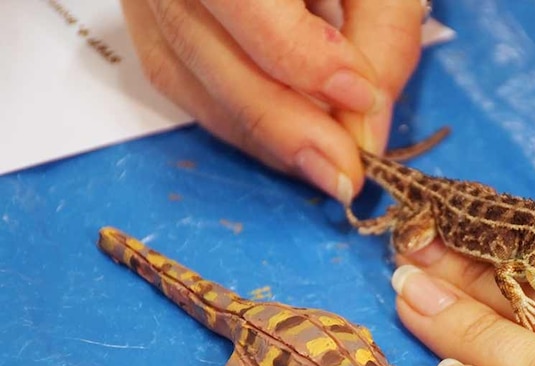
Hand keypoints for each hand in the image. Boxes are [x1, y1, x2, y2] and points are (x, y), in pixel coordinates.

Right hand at [121, 0, 424, 200]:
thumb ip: (382, 39)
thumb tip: (365, 133)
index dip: (303, 58)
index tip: (362, 97)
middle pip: (204, 46)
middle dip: (283, 122)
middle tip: (344, 169)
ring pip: (185, 77)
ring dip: (260, 134)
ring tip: (324, 159)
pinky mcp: (144, 19)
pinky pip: (178, 83)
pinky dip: (236, 121)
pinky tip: (287, 134)